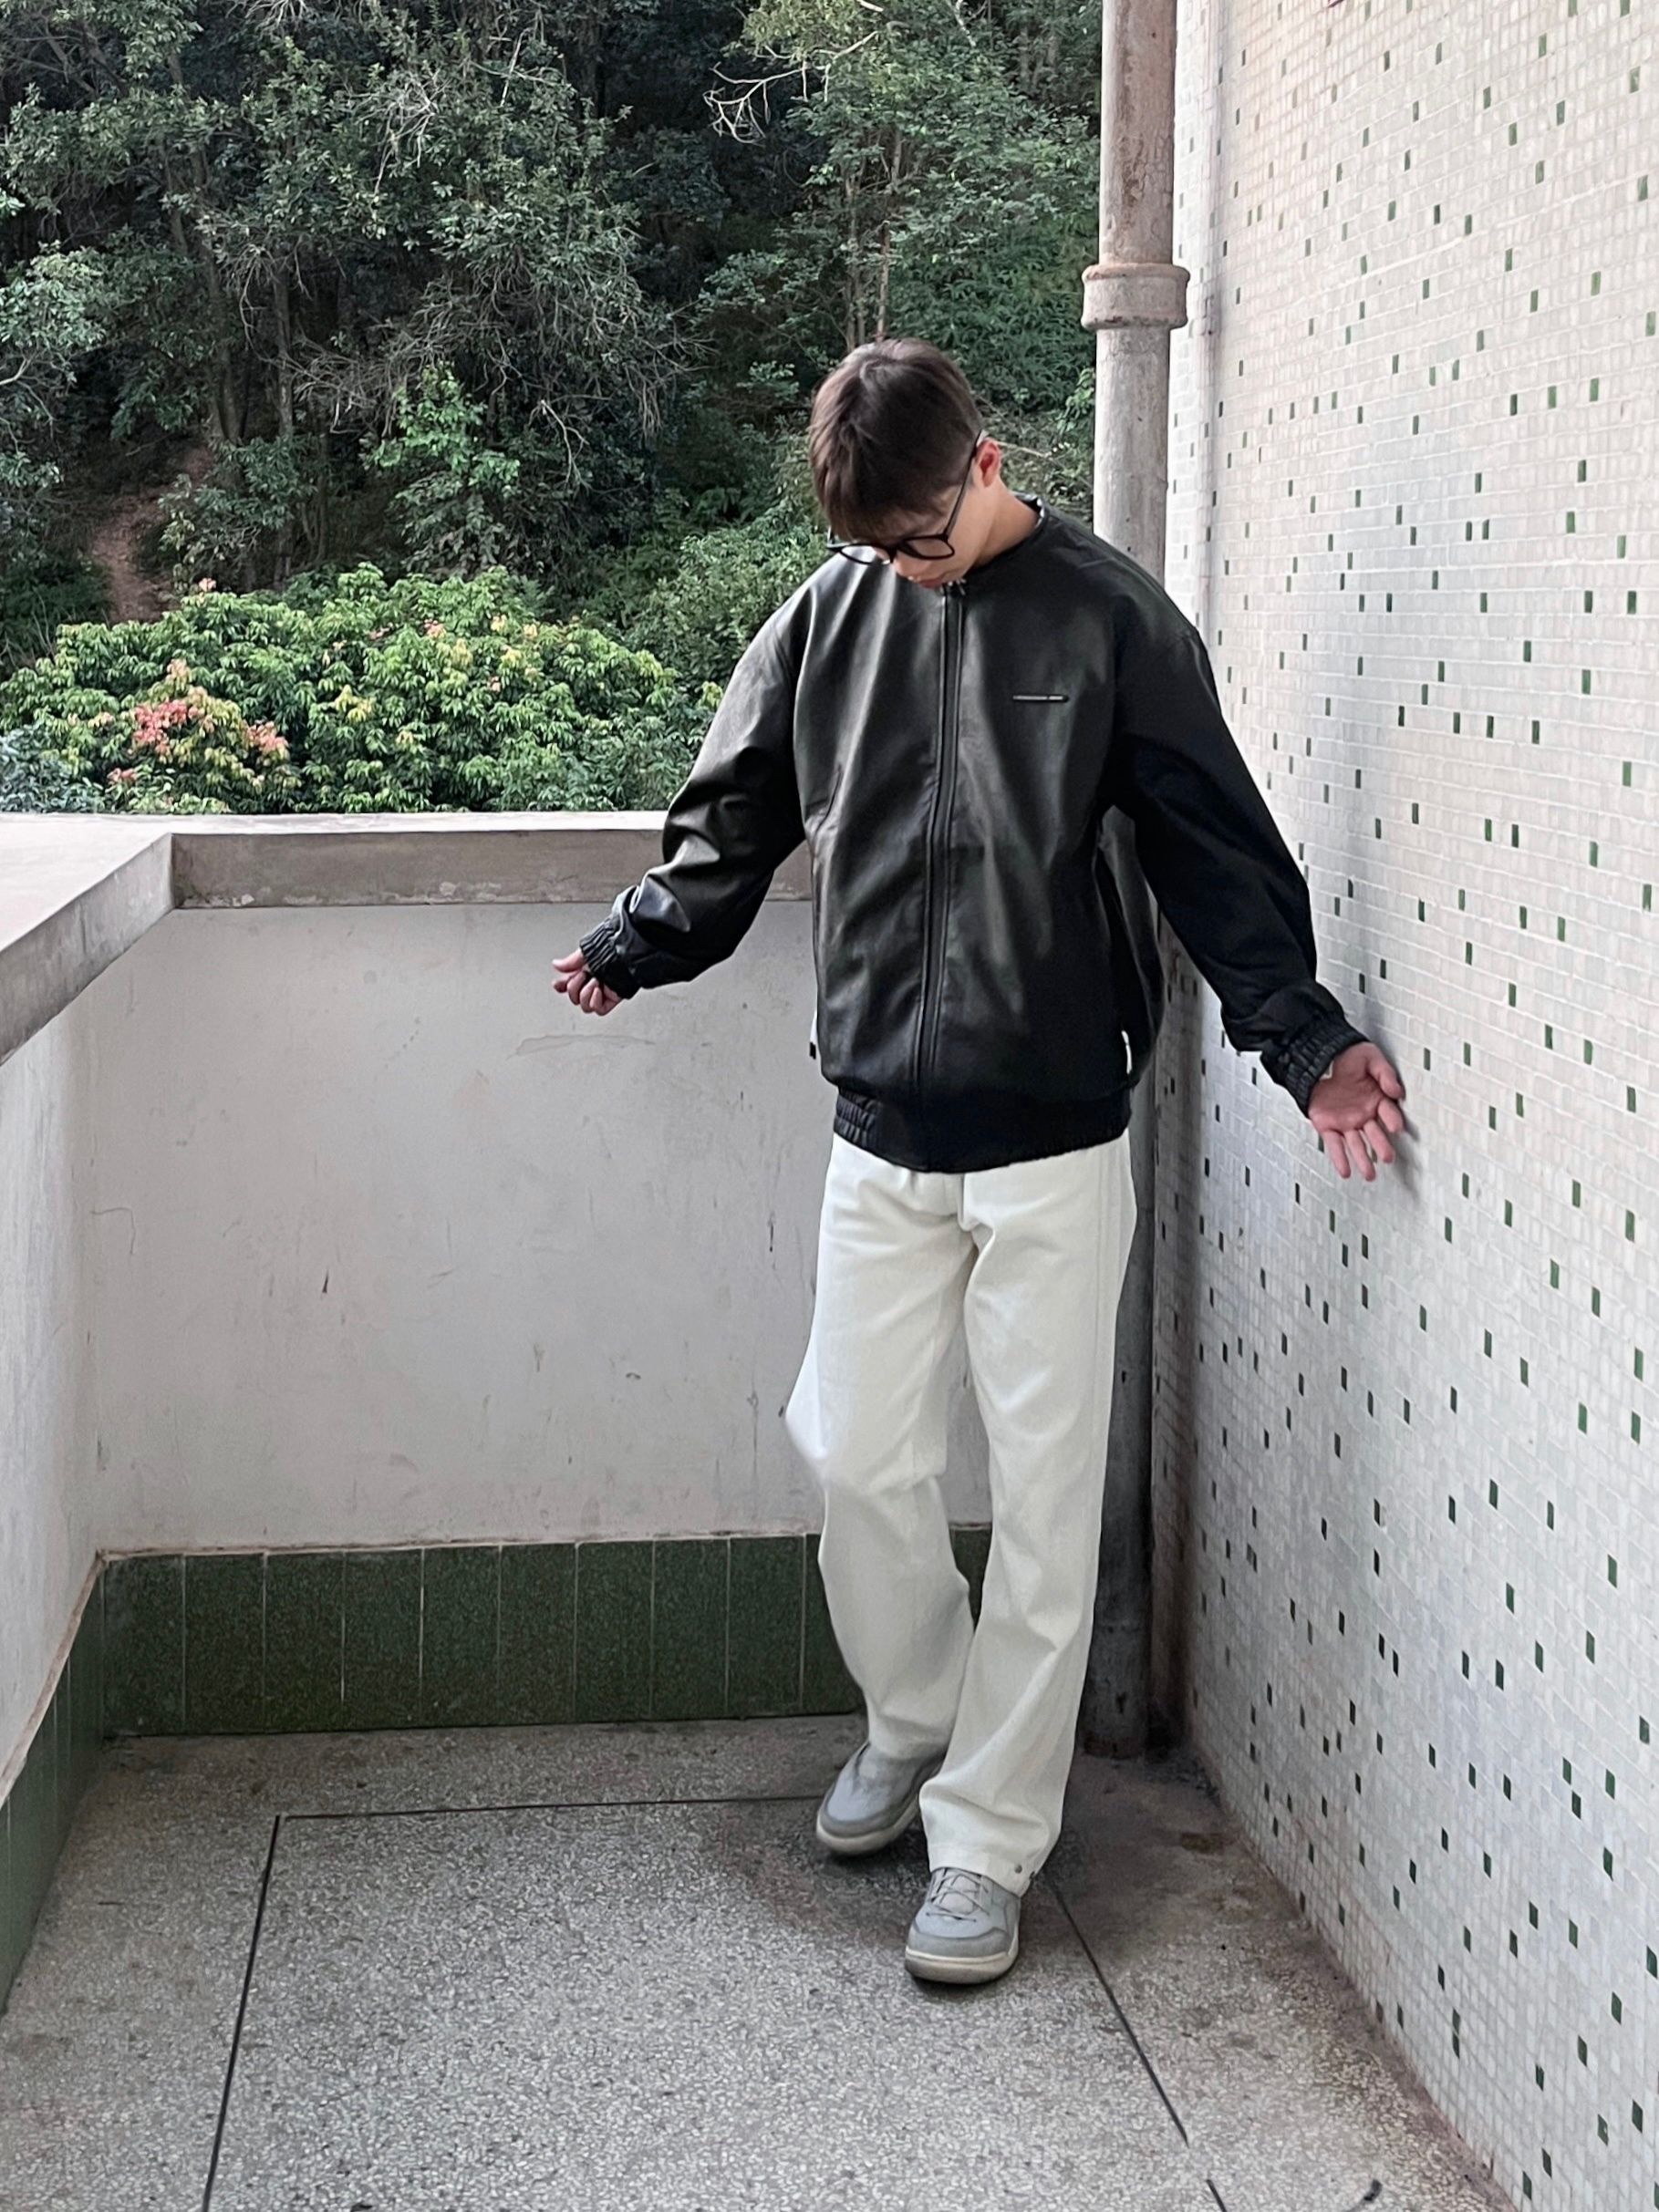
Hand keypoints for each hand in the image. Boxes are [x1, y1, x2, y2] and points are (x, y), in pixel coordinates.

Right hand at [551, 949, 620, 1016]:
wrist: (623, 956)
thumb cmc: (608, 951)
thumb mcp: (584, 955)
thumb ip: (570, 963)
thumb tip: (557, 964)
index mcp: (585, 972)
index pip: (569, 985)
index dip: (562, 987)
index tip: (558, 984)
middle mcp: (592, 983)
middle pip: (574, 998)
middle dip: (574, 987)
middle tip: (582, 975)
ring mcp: (602, 993)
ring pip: (585, 1007)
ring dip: (585, 994)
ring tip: (594, 982)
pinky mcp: (611, 1000)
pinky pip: (599, 1010)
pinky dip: (595, 1002)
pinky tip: (598, 991)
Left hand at [1307, 1041, 1406, 1180]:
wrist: (1318, 1055)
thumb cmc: (1347, 1056)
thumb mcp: (1370, 1058)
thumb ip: (1385, 1074)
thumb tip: (1396, 1090)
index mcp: (1377, 1099)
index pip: (1388, 1112)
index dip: (1392, 1119)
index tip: (1396, 1127)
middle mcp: (1363, 1114)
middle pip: (1375, 1134)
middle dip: (1382, 1147)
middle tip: (1388, 1157)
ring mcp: (1346, 1121)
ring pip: (1357, 1144)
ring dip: (1363, 1160)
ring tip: (1370, 1174)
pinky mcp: (1327, 1125)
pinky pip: (1334, 1145)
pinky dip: (1340, 1159)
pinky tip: (1346, 1171)